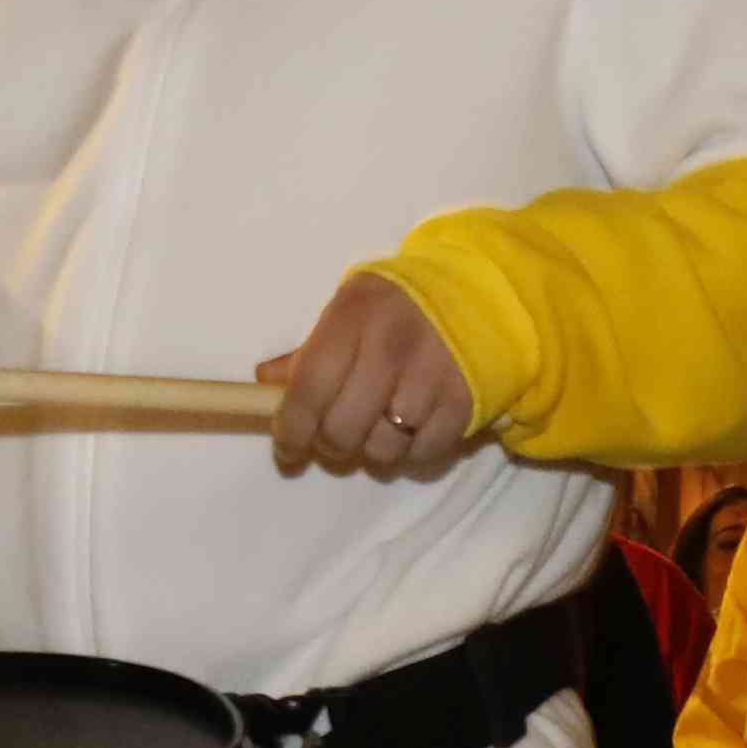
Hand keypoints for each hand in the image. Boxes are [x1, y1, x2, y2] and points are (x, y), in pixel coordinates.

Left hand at [257, 270, 484, 479]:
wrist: (480, 292)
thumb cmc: (400, 306)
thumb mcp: (351, 309)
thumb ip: (310, 350)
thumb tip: (265, 383)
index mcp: (353, 316)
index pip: (308, 388)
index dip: (291, 429)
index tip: (287, 448)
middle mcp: (390, 347)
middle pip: (342, 430)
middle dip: (332, 445)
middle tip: (336, 437)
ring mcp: (430, 378)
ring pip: (382, 450)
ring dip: (373, 450)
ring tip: (379, 428)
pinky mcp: (463, 404)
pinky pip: (422, 456)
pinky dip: (411, 455)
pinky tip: (411, 431)